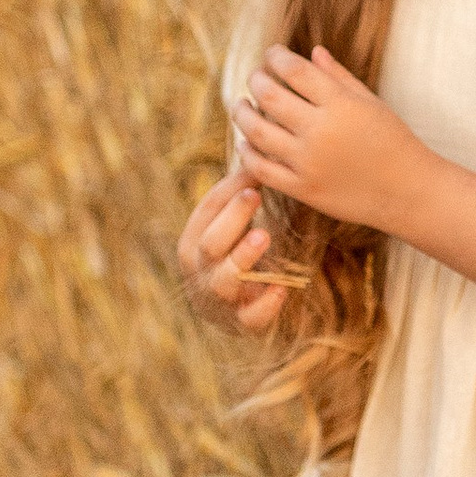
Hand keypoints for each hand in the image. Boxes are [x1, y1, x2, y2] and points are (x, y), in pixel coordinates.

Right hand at [177, 167, 283, 335]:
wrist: (228, 312)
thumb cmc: (233, 255)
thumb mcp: (230, 226)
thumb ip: (239, 197)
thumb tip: (259, 153)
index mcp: (193, 242)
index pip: (205, 214)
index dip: (226, 194)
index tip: (252, 176)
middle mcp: (201, 271)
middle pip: (210, 244)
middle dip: (231, 219)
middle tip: (254, 197)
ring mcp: (220, 299)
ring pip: (224, 280)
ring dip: (243, 257)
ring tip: (264, 237)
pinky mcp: (241, 323)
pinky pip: (250, 318)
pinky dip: (265, 306)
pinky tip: (281, 290)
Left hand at [233, 45, 428, 234]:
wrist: (408, 192)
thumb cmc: (394, 141)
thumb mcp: (371, 103)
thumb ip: (339, 77)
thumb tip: (312, 51)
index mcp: (341, 104)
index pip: (295, 70)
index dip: (276, 57)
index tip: (272, 54)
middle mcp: (321, 132)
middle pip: (269, 96)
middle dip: (256, 80)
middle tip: (256, 76)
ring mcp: (309, 163)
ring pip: (257, 131)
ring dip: (242, 113)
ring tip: (242, 105)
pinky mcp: (303, 189)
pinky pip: (261, 168)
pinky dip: (247, 152)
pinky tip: (246, 142)